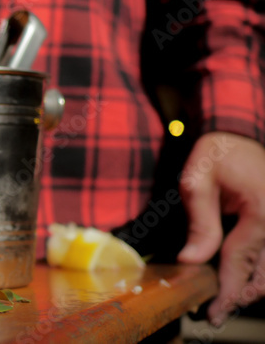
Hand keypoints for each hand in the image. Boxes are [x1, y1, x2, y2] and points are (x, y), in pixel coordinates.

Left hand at [176, 131, 264, 325]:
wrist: (239, 135)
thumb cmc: (217, 154)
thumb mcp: (197, 181)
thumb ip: (199, 223)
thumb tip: (190, 260)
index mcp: (261, 213)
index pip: (239, 261)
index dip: (224, 289)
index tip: (212, 311)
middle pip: (264, 275)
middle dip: (239, 295)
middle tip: (215, 312)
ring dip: (250, 286)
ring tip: (224, 299)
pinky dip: (258, 271)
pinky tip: (237, 278)